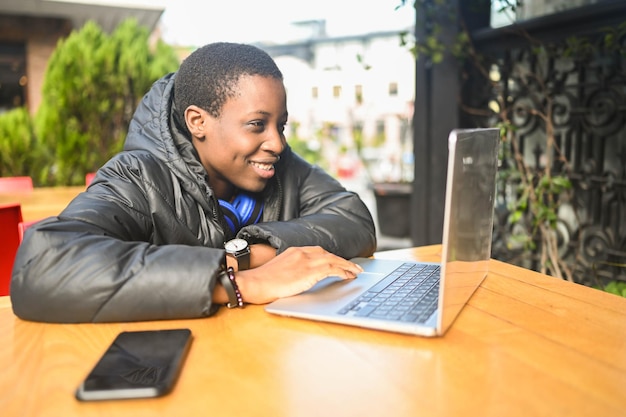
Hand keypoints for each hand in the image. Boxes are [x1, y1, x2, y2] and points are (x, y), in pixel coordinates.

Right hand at [236, 246, 362, 303]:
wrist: (254, 283)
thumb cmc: (262, 281)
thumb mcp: (279, 270)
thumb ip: (292, 270)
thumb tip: (301, 278)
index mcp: (294, 251)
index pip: (318, 251)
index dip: (331, 257)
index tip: (339, 262)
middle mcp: (302, 253)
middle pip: (328, 254)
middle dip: (342, 260)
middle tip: (354, 267)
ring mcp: (306, 261)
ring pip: (333, 260)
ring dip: (346, 266)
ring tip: (356, 272)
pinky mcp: (309, 272)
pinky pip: (331, 269)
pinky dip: (342, 272)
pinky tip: (348, 276)